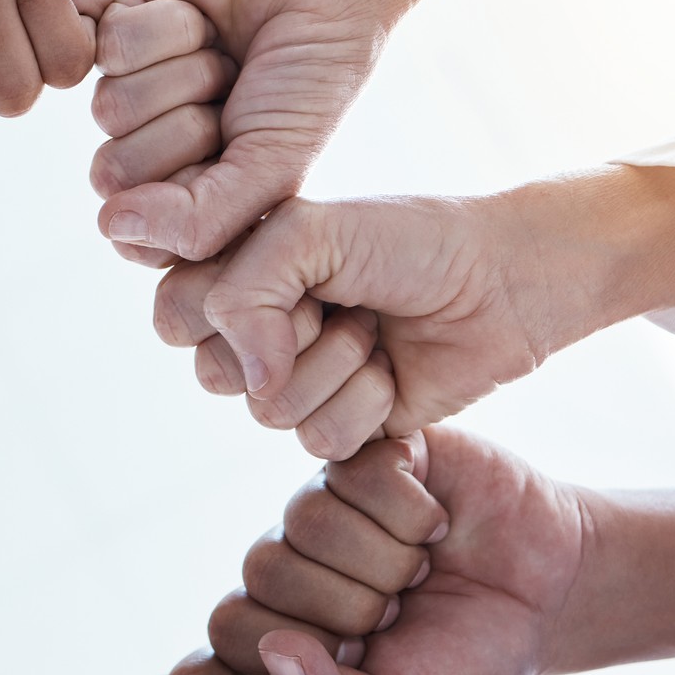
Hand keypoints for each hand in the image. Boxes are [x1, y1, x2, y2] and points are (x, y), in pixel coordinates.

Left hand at [92, 0, 448, 263]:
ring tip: (226, 58)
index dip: (182, 198)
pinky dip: (170, 30)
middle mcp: (151, 148)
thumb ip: (201, 221)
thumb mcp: (275, 166)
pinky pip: (108, 49)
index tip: (238, 160)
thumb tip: (110, 227)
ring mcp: (130, 87)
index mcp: (186, 195)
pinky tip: (204, 18)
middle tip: (236, 98)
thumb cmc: (312, 76)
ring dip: (187, 76)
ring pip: (109, 110)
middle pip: (114, 174)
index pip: (133, 234)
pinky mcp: (115, 27)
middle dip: (189, 131)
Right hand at [157, 188, 564, 458]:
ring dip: (337, 366)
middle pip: (214, 372)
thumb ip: (244, 291)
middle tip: (340, 301)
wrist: (499, 284)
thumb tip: (252, 382)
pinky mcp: (337, 427)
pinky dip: (366, 404)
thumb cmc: (408, 243)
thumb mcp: (310, 233)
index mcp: (232, 276)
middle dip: (290, 334)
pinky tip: (393, 371)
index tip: (290, 266)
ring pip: (268, 411)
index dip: (227, 302)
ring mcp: (293, 384)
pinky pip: (317, 440)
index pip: (175, 314)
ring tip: (374, 331)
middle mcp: (253, 334)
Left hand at [207, 429, 589, 674]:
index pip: (230, 628)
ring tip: (420, 569)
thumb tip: (272, 655)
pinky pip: (357, 472)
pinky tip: (436, 524)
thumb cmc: (462, 664)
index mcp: (275, 623)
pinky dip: (411, 511)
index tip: (365, 658)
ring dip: (387, 558)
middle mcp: (288, 557)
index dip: (303, 648)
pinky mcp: (370, 454)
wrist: (547, 601)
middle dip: (353, 605)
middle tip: (400, 610)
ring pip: (307, 516)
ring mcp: (326, 499)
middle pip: (264, 568)